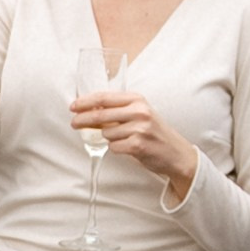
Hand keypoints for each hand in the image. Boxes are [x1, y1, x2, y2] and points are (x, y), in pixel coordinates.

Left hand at [69, 86, 197, 195]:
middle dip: (83, 120)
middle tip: (74, 124)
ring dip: (109, 138)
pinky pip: (113, 147)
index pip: (104, 97)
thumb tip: (88, 110)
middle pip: (100, 114)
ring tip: (125, 139)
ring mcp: (139, 128)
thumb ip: (118, 110)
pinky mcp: (137, 145)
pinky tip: (129, 147)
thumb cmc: (154, 132)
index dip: (85, 102)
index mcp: (137, 99)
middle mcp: (139, 111)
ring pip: (106, 133)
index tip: (73, 107)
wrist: (176, 153)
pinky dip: (116, 148)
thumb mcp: (139, 113)